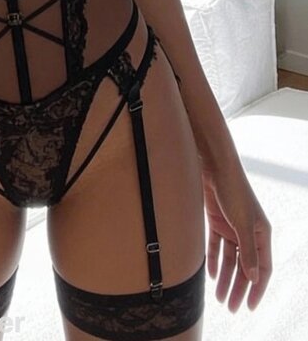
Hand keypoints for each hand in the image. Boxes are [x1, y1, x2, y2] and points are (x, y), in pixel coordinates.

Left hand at [201, 157, 271, 312]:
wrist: (214, 166)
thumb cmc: (233, 191)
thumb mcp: (242, 223)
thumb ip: (248, 251)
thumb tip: (255, 277)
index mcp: (262, 234)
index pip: (263, 268)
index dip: (257, 288)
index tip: (250, 307)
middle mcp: (249, 232)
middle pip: (245, 267)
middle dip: (238, 288)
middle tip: (230, 308)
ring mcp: (232, 227)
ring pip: (230, 259)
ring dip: (225, 278)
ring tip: (218, 298)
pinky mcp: (217, 221)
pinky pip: (216, 246)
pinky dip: (214, 260)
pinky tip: (211, 275)